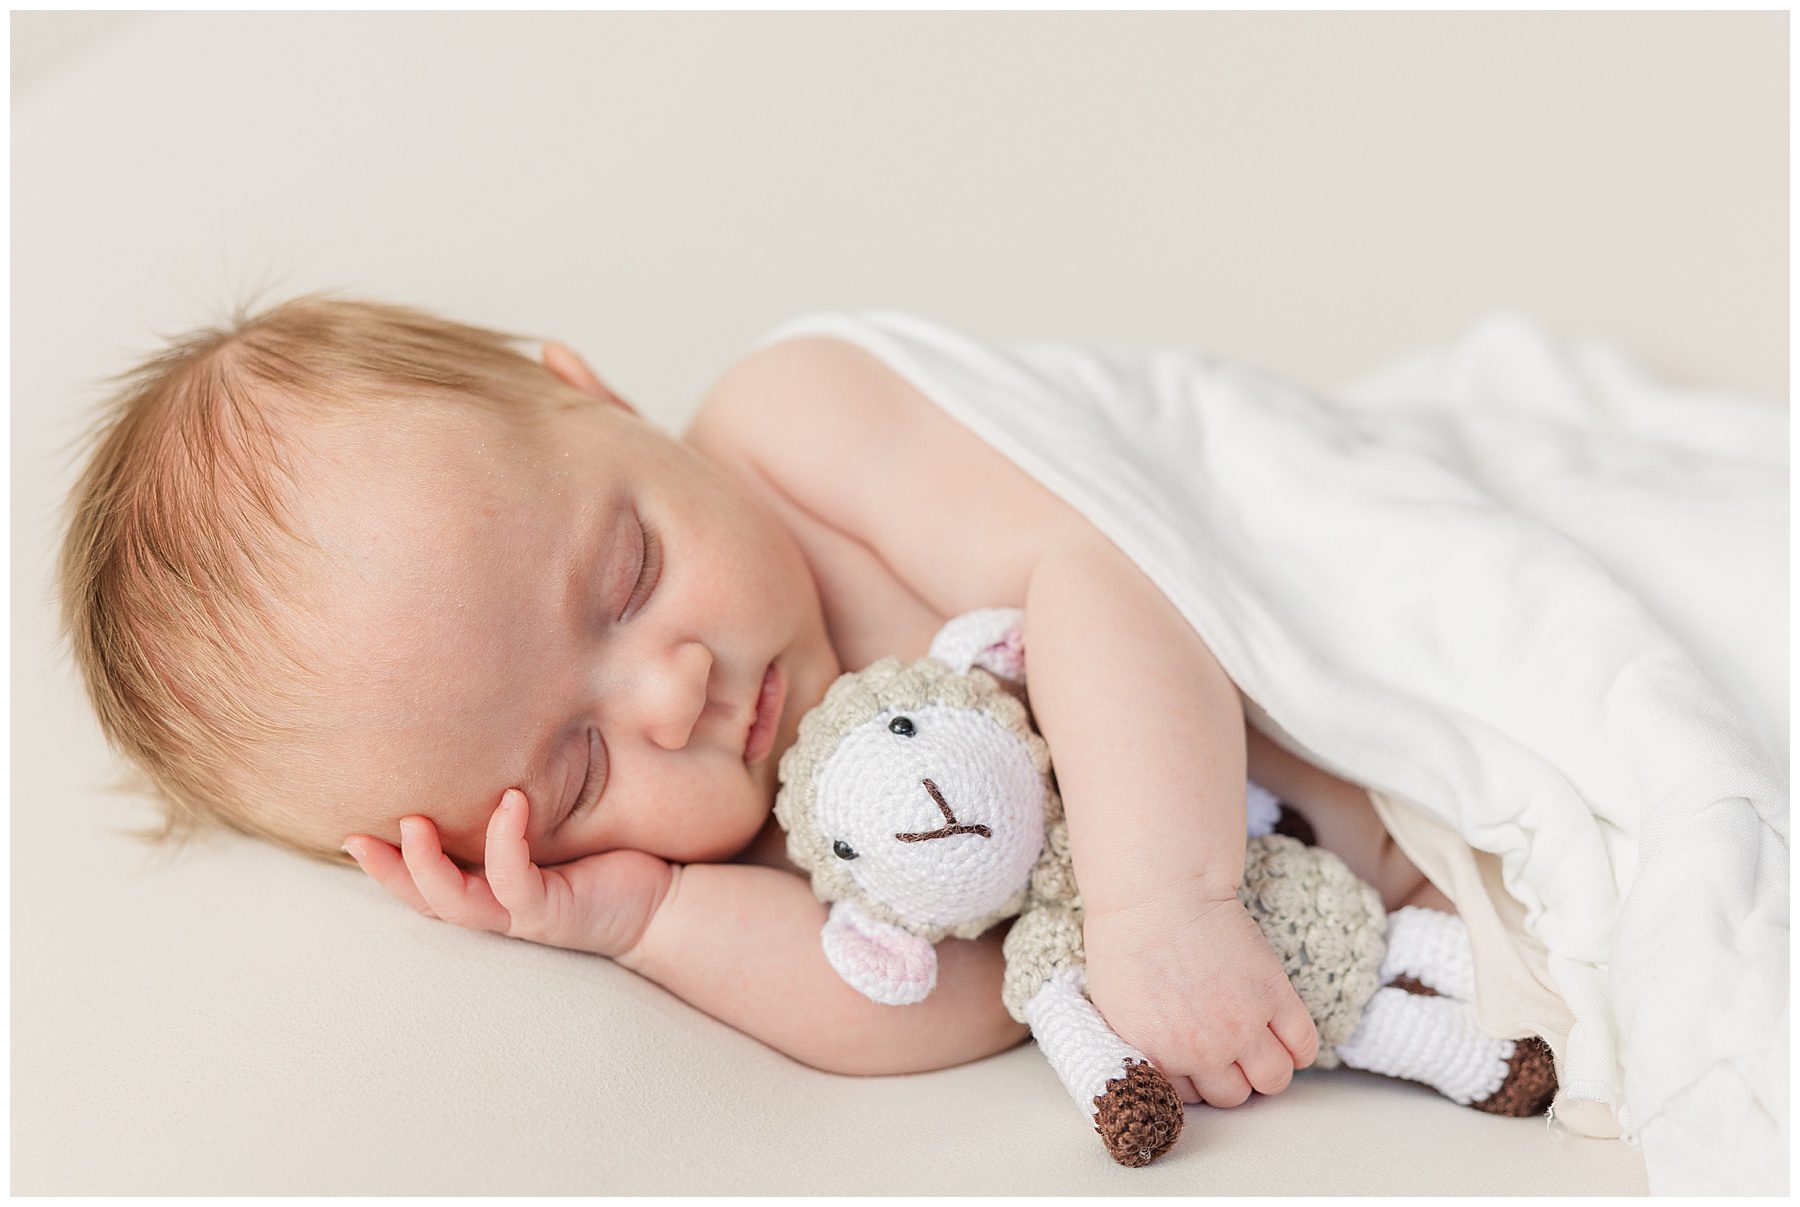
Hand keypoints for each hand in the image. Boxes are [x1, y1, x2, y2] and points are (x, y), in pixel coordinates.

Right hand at [342, 788, 673, 962]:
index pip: (421, 884)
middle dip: (387, 873)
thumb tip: (491, 756)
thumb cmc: (601, 862)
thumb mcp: (550, 833)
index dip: (383, 865)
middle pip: (424, 900)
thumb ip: (513, 812)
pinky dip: (506, 840)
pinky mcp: (552, 910)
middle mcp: (495, 909)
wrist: (659, 905)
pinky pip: (516, 878)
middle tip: (354, 838)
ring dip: (428, 865)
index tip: (348, 833)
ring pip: (456, 901)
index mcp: (486, 890)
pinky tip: (510, 802)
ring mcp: (520, 914)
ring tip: (414, 822)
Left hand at [1083, 887, 1318, 1107]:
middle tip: (1230, 1050)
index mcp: (1158, 1058)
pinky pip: (1303, 1045)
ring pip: (1274, 1080)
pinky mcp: (1273, 996)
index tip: (1198, 1061)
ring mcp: (1242, 1026)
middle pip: (1234, 1096)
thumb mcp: (1113, 1005)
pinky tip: (1285, 1033)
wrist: (1158, 892)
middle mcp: (1203, 1052)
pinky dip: (1300, 1047)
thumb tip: (1153, 1063)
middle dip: (1232, 1076)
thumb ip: (1138, 1044)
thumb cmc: (1125, 938)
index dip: (1195, 1079)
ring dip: (1270, 1068)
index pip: (1188, 1100)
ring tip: (1261, 1045)